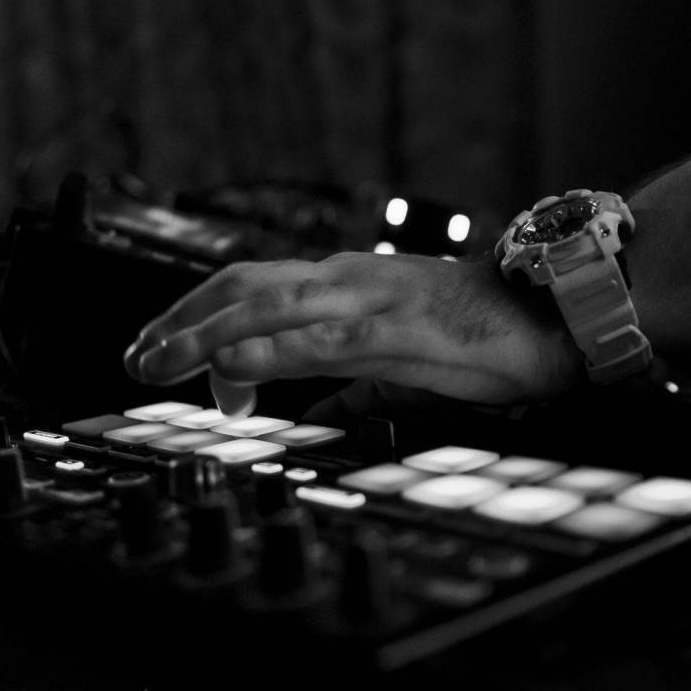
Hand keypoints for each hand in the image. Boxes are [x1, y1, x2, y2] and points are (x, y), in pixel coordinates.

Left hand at [123, 252, 583, 404]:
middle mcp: (349, 280)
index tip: (165, 354)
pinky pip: (323, 340)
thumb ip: (353, 383)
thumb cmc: (483, 336)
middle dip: (179, 320)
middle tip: (135, 356)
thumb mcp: (404, 363)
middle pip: (242, 286)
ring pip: (268, 307)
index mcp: (347, 284)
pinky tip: (230, 369)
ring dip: (203, 335)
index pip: (253, 288)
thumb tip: (313, 410)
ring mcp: (372, 300)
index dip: (198, 316)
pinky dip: (270, 353)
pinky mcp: (401, 331)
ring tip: (155, 363)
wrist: (555, 317)